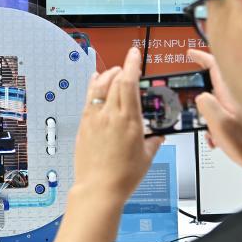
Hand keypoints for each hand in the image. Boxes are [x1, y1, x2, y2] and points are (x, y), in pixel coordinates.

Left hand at [73, 47, 163, 202]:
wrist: (99, 188)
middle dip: (122, 69)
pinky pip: (88, 99)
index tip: (134, 54)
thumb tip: (157, 136)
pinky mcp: (83, 125)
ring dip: (107, 75)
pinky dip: (93, 86)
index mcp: (128, 120)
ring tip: (113, 72)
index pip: (129, 82)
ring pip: (98, 86)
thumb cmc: (122, 176)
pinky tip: (95, 82)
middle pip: (114, 81)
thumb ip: (153, 142)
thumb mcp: (146, 157)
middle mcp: (110, 115)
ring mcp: (94, 119)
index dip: (132, 64)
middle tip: (128, 65)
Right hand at [188, 49, 241, 176]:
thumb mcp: (219, 123)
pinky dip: (220, 125)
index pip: (215, 65)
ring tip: (213, 134)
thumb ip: (205, 104)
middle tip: (199, 113)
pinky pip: (227, 115)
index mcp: (232, 92)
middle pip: (214, 86)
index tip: (191, 53)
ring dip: (211, 117)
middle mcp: (239, 96)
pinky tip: (220, 139)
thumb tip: (200, 96)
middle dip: (203, 99)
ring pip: (219, 104)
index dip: (201, 57)